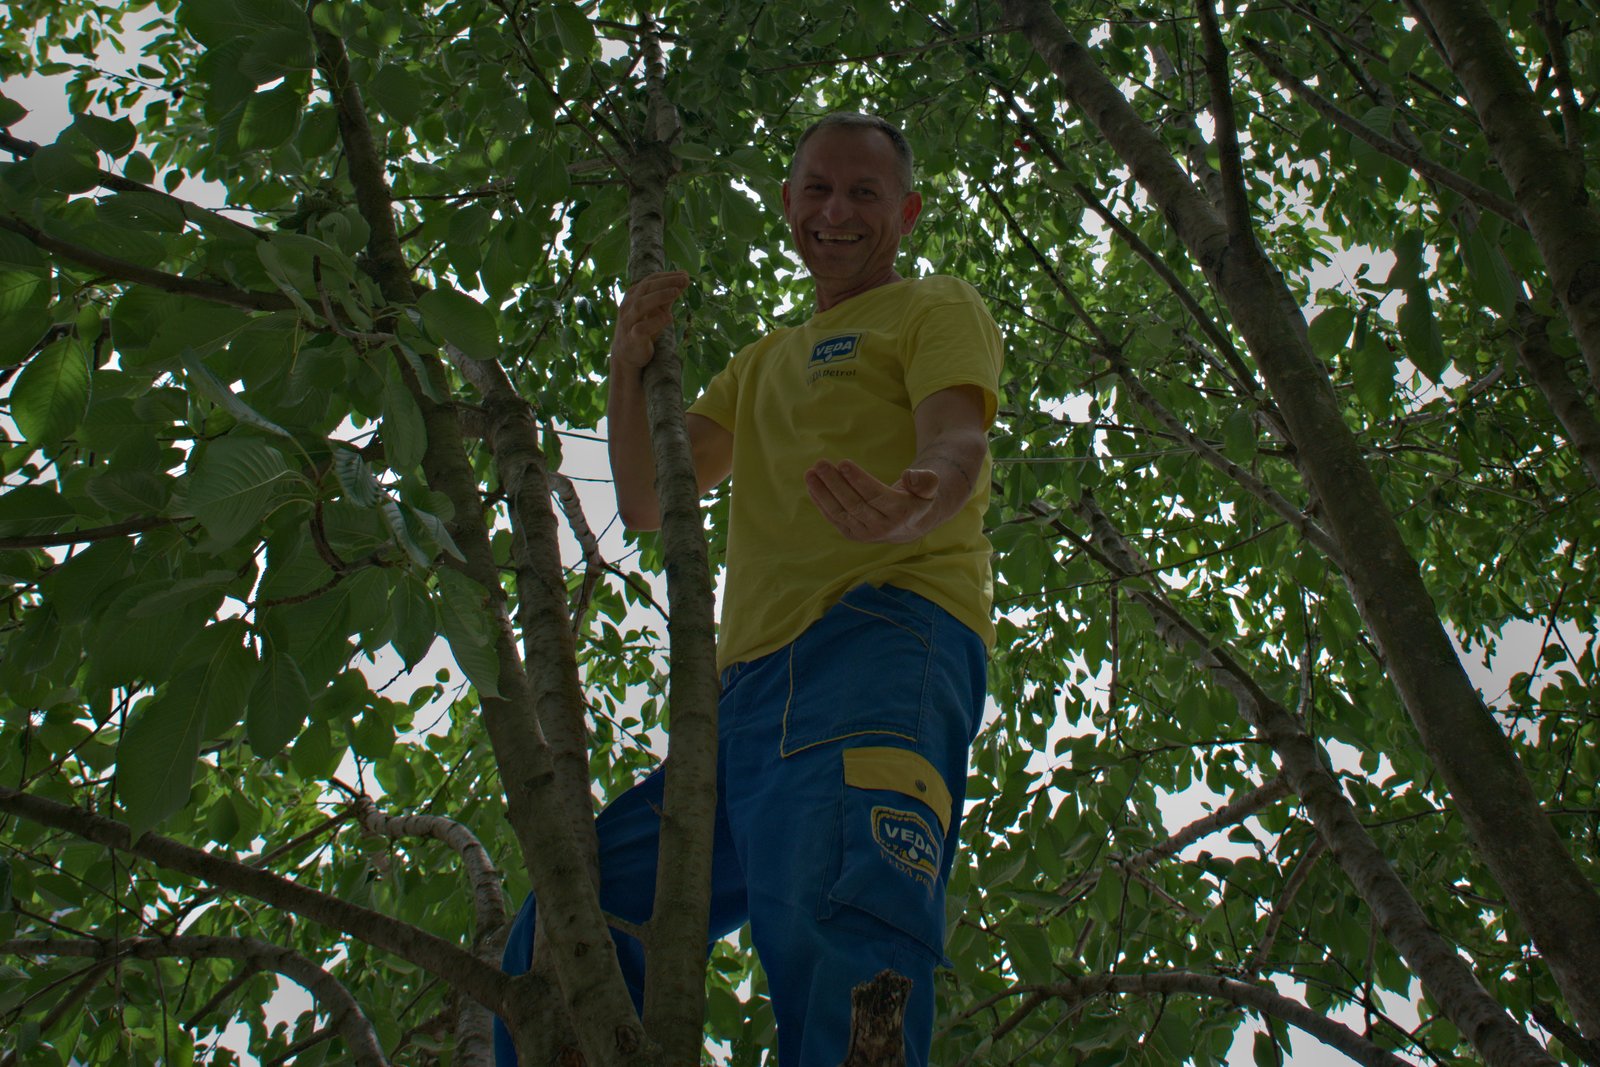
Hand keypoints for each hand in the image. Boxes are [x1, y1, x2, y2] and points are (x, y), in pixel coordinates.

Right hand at [610, 271, 689, 373]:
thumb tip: (684, 279)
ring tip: (676, 292)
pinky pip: (642, 328)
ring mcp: (628, 322)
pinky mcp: (632, 338)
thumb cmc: (643, 329)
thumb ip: (667, 297)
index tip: (684, 274)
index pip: (649, 281)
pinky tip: (669, 317)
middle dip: (666, 283)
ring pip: (641, 305)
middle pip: (645, 289)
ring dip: (659, 296)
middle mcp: (628, 306)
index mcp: (633, 296)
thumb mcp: (655, 310)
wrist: (626, 355)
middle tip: (684, 280)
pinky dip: (655, 322)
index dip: (667, 276)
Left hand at [805, 459, 939, 543]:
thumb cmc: (917, 498)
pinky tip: (812, 486)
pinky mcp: (852, 534)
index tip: (843, 463)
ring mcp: (864, 533)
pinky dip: (821, 502)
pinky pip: (834, 518)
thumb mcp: (930, 487)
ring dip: (822, 492)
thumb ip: (926, 480)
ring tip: (810, 473)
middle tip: (821, 464)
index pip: (875, 496)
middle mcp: (881, 528)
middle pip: (854, 504)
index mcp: (901, 514)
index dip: (858, 480)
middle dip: (835, 483)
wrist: (911, 524)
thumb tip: (909, 476)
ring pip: (840, 512)